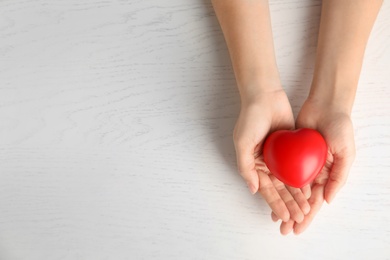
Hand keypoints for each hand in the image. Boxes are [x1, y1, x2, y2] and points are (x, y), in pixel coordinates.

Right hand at [233, 89, 309, 222]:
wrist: (265, 96)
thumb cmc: (250, 119)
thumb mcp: (242, 143)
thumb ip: (245, 167)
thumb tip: (253, 189)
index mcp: (253, 164)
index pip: (265, 189)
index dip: (274, 204)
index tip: (284, 217)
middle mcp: (266, 163)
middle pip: (279, 189)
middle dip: (288, 204)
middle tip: (298, 218)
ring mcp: (279, 157)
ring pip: (290, 181)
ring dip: (297, 196)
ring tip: (306, 209)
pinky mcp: (291, 148)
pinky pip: (298, 167)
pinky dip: (303, 179)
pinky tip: (310, 191)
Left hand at [272, 97, 355, 233]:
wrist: (325, 103)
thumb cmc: (340, 127)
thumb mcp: (345, 153)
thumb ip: (338, 176)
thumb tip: (327, 200)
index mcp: (327, 174)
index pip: (314, 200)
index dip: (306, 215)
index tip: (297, 228)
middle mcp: (312, 170)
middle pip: (299, 197)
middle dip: (291, 213)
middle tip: (282, 228)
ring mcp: (299, 161)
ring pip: (288, 186)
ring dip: (282, 201)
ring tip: (273, 216)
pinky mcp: (288, 150)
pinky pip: (280, 168)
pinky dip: (275, 181)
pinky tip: (268, 191)